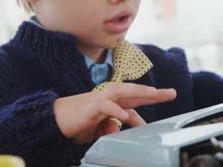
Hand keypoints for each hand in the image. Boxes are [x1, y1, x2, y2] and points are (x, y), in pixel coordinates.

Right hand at [53, 82, 176, 142]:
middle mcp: (107, 98)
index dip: (148, 103)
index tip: (163, 103)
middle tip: (171, 93)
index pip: (134, 102)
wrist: (52, 120)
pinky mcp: (88, 108)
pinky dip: (115, 111)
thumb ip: (110, 127)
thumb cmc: (75, 124)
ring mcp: (98, 100)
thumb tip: (120, 124)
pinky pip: (104, 107)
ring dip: (138, 92)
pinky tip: (126, 116)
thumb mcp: (97, 130)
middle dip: (152, 92)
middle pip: (133, 92)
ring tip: (155, 94)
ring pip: (121, 92)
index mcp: (111, 103)